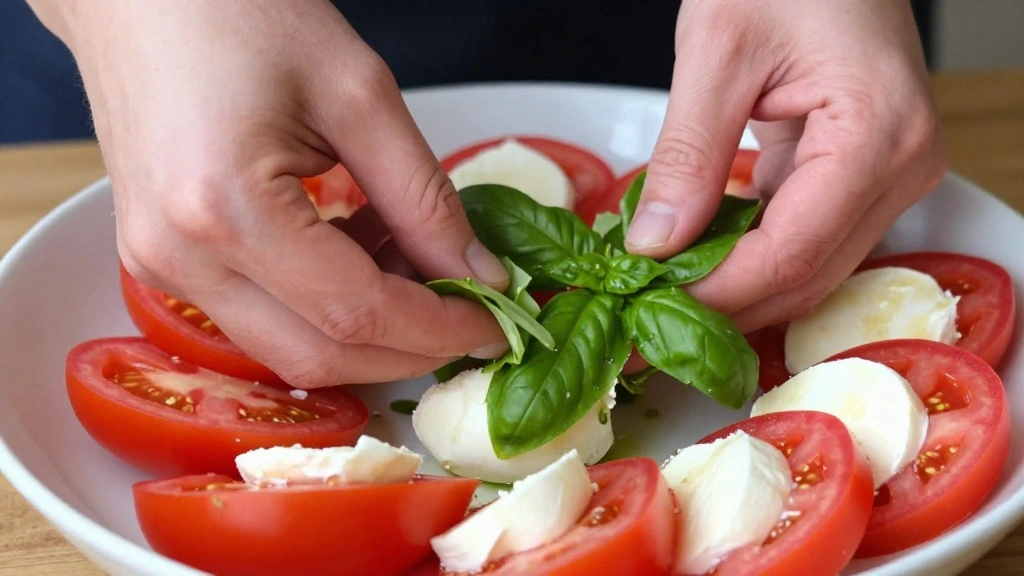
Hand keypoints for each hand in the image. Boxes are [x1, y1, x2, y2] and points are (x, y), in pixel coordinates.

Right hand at [30, 0, 509, 386]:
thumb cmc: (240, 13)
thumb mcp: (359, 94)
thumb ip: (425, 198)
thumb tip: (480, 275)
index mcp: (226, 207)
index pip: (357, 312)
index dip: (440, 328)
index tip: (497, 325)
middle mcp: (179, 256)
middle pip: (320, 355)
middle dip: (410, 347)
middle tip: (470, 311)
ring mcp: (160, 267)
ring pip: (289, 349)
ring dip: (370, 328)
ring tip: (413, 260)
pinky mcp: (162, 263)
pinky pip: (261, 318)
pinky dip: (326, 307)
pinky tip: (363, 252)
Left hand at [626, 0, 946, 331]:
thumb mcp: (717, 50)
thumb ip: (687, 153)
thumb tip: (655, 244)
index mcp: (878, 135)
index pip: (791, 252)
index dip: (718, 293)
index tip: (649, 305)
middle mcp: (902, 167)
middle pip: (806, 274)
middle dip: (724, 303)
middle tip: (645, 314)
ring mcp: (888, 174)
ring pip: (807, 267)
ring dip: (734, 285)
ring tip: (662, 289)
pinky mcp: (862, 173)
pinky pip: (804, 235)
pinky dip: (748, 252)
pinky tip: (696, 254)